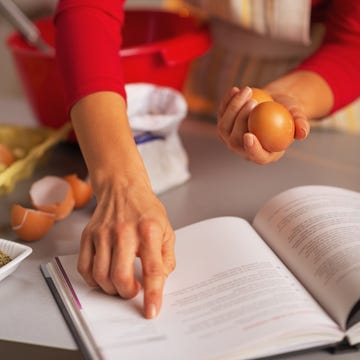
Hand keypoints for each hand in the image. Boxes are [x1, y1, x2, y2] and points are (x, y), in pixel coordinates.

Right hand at [77, 175, 175, 318]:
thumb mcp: (166, 230)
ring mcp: (103, 233)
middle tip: (133, 291)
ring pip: (100, 275)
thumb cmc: (146, 210)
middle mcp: (124, 231)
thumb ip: (166, 258)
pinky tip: (104, 276)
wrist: (122, 188)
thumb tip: (158, 281)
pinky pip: (85, 267)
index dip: (153, 294)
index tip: (151, 311)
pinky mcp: (88, 235)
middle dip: (127, 293)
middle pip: (120, 276)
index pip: (152, 268)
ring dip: (111, 288)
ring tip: (120, 283)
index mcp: (149, 230)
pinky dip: (93, 280)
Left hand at [217, 86, 309, 163]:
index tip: (249, 135)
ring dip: (234, 107)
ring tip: (248, 90)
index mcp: (262, 154)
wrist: (274, 104)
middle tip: (253, 102)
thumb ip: (301, 124)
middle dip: (241, 121)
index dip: (250, 148)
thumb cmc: (289, 112)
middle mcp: (243, 149)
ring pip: (224, 127)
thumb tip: (303, 132)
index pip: (255, 155)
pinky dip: (227, 101)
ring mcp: (229, 138)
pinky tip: (235, 89)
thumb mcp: (297, 116)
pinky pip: (221, 113)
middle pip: (235, 141)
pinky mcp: (224, 123)